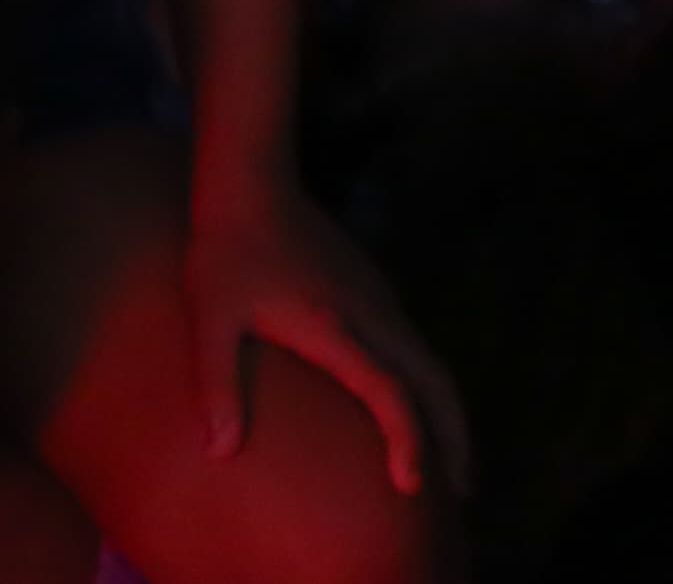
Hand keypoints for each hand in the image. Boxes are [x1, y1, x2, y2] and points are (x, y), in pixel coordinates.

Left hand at [185, 166, 471, 498]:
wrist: (251, 181)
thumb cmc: (225, 251)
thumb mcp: (210, 318)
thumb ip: (217, 384)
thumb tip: (220, 452)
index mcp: (335, 325)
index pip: (389, 390)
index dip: (407, 438)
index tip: (412, 484)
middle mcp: (370, 312)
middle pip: (435, 379)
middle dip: (455, 436)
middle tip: (462, 491)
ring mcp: (376, 297)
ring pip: (430, 361)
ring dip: (447, 410)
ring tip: (449, 464)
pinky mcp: (371, 288)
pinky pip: (414, 346)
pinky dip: (428, 385)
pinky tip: (414, 406)